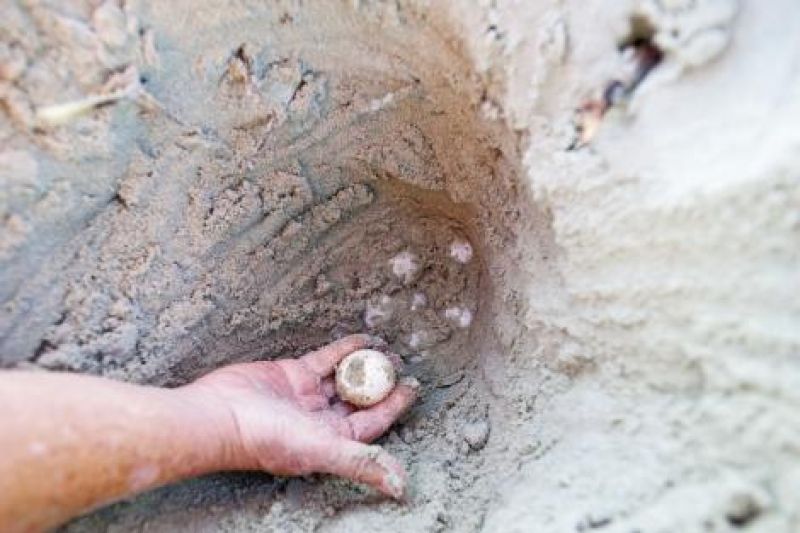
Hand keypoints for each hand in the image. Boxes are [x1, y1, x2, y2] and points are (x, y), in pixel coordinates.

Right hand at [185, 335, 418, 497]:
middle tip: (400, 363)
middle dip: (381, 382)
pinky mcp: (293, 374)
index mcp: (333, 439)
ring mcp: (307, 395)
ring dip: (365, 364)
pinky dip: (344, 349)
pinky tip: (362, 339)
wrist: (219, 415)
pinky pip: (325, 359)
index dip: (395, 405)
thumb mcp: (322, 449)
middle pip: (361, 398)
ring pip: (344, 377)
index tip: (413, 386)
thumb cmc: (266, 439)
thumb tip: (401, 487)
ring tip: (386, 350)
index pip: (373, 422)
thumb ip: (361, 462)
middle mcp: (322, 419)